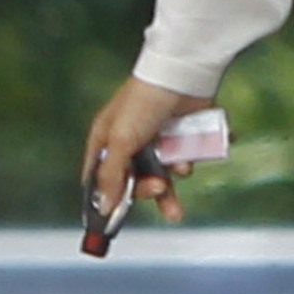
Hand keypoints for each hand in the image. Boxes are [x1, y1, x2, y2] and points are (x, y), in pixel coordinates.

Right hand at [80, 76, 213, 225]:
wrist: (183, 74)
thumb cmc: (144, 101)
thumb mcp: (121, 141)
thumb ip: (112, 176)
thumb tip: (105, 207)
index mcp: (106, 141)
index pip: (100, 179)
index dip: (108, 198)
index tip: (116, 218)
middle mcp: (129, 142)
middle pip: (137, 181)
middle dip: (152, 191)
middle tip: (161, 190)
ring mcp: (156, 140)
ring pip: (164, 174)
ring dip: (175, 176)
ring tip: (183, 166)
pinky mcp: (181, 136)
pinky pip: (184, 159)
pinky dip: (189, 158)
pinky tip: (193, 149)